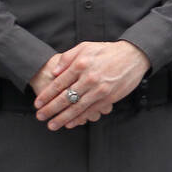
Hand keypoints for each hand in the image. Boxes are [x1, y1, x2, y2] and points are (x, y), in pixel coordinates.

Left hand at [34, 41, 150, 129]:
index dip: (46, 95)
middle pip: (65, 98)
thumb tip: (54, 72)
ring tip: (52, 125)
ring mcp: (99, 89)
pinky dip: (79, 119)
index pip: (58, 84)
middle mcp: (89, 78)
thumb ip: (67, 58)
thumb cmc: (108, 50)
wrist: (134, 56)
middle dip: (50, 109)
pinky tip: (70, 123)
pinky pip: (91, 111)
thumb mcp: (85, 46)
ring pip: (76, 108)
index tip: (37, 103)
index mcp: (81, 65)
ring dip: (62, 118)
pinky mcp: (108, 98)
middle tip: (40, 116)